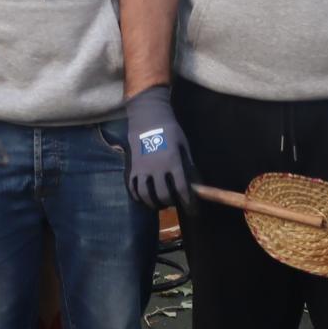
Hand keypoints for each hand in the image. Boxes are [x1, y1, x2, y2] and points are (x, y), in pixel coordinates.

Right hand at [124, 85, 195, 210]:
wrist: (148, 118)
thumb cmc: (170, 130)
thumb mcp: (183, 145)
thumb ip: (187, 164)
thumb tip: (194, 182)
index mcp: (172, 162)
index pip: (181, 188)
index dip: (188, 202)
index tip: (191, 210)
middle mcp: (157, 168)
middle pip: (163, 195)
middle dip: (170, 203)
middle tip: (174, 203)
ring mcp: (142, 169)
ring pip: (146, 194)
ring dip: (153, 203)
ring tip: (159, 204)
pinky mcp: (132, 167)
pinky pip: (132, 187)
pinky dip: (138, 196)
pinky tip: (144, 199)